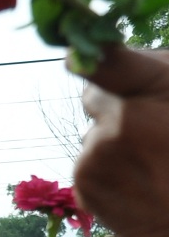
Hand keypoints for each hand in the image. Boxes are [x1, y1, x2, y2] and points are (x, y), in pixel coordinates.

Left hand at [75, 46, 168, 236]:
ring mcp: (100, 150)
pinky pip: (87, 157)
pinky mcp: (83, 178)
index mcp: (159, 89)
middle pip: (93, 93)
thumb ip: (150, 74)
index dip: (97, 58)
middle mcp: (125, 116)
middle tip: (144, 127)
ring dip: (110, 138)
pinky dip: (104, 166)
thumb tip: (103, 54)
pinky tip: (132, 181)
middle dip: (113, 104)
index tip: (76, 55)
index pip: (108, 62)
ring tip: (146, 162)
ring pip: (93, 129)